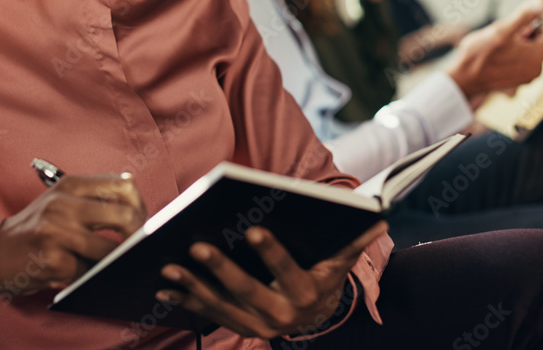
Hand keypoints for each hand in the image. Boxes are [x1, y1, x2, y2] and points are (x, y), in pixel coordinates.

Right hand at [0, 174, 145, 295]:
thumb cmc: (35, 226)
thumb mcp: (61, 200)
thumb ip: (94, 199)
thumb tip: (138, 212)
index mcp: (70, 184)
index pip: (123, 186)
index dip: (140, 205)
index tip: (140, 221)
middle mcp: (64, 204)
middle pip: (125, 215)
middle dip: (138, 235)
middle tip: (137, 246)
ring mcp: (57, 232)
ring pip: (110, 250)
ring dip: (115, 261)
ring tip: (111, 262)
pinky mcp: (53, 260)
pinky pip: (89, 272)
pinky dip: (93, 275)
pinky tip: (86, 272)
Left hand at [156, 221, 387, 338]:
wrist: (317, 319)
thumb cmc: (323, 277)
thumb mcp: (339, 263)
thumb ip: (353, 241)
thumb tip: (377, 217)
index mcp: (305, 293)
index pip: (288, 272)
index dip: (272, 253)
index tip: (253, 230)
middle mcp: (281, 315)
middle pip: (247, 292)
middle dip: (221, 270)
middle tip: (197, 246)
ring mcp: (258, 324)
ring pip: (221, 306)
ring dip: (193, 286)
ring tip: (169, 266)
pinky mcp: (239, 326)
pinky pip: (209, 314)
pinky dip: (186, 300)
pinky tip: (165, 288)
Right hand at [447, 0, 542, 100]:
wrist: (462, 80)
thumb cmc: (479, 56)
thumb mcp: (501, 29)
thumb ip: (524, 15)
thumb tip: (542, 2)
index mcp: (537, 56)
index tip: (524, 26)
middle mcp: (537, 69)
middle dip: (528, 35)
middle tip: (507, 36)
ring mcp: (527, 77)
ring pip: (532, 53)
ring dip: (519, 46)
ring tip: (499, 47)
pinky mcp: (516, 82)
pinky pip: (522, 63)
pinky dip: (513, 56)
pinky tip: (496, 57)